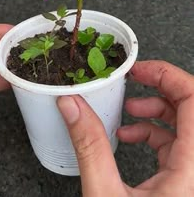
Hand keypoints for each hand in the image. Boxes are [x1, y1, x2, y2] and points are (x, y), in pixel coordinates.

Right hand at [58, 61, 193, 195]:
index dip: (167, 75)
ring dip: (155, 110)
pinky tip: (128, 135)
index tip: (140, 70)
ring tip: (128, 108)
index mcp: (191, 167)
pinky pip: (176, 143)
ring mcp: (192, 175)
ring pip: (184, 123)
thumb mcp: (105, 194)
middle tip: (135, 78)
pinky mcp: (183, 180)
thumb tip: (72, 105)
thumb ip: (89, 147)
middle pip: (191, 106)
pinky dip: (152, 132)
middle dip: (160, 87)